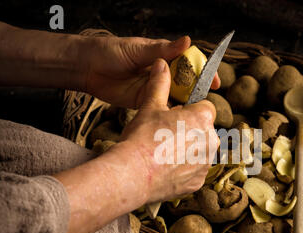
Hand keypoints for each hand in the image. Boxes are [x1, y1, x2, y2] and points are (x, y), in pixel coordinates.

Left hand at [84, 35, 219, 107]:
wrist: (88, 68)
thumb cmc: (111, 52)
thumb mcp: (138, 49)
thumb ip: (163, 50)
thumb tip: (188, 41)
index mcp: (164, 56)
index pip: (190, 63)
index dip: (204, 72)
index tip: (215, 82)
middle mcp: (163, 73)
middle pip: (187, 84)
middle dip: (198, 93)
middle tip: (206, 104)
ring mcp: (154, 88)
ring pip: (176, 98)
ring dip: (185, 106)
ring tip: (194, 116)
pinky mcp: (145, 102)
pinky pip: (161, 108)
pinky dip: (169, 114)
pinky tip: (177, 120)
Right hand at [111, 58, 219, 202]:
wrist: (132, 173)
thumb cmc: (142, 137)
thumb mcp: (150, 106)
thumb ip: (160, 84)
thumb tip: (161, 63)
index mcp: (202, 119)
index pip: (205, 107)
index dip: (189, 110)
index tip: (175, 116)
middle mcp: (211, 141)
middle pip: (203, 130)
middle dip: (189, 131)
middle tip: (165, 135)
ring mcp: (205, 164)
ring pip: (200, 151)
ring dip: (188, 150)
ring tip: (163, 153)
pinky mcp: (198, 182)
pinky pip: (194, 171)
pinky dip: (183, 169)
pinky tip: (165, 168)